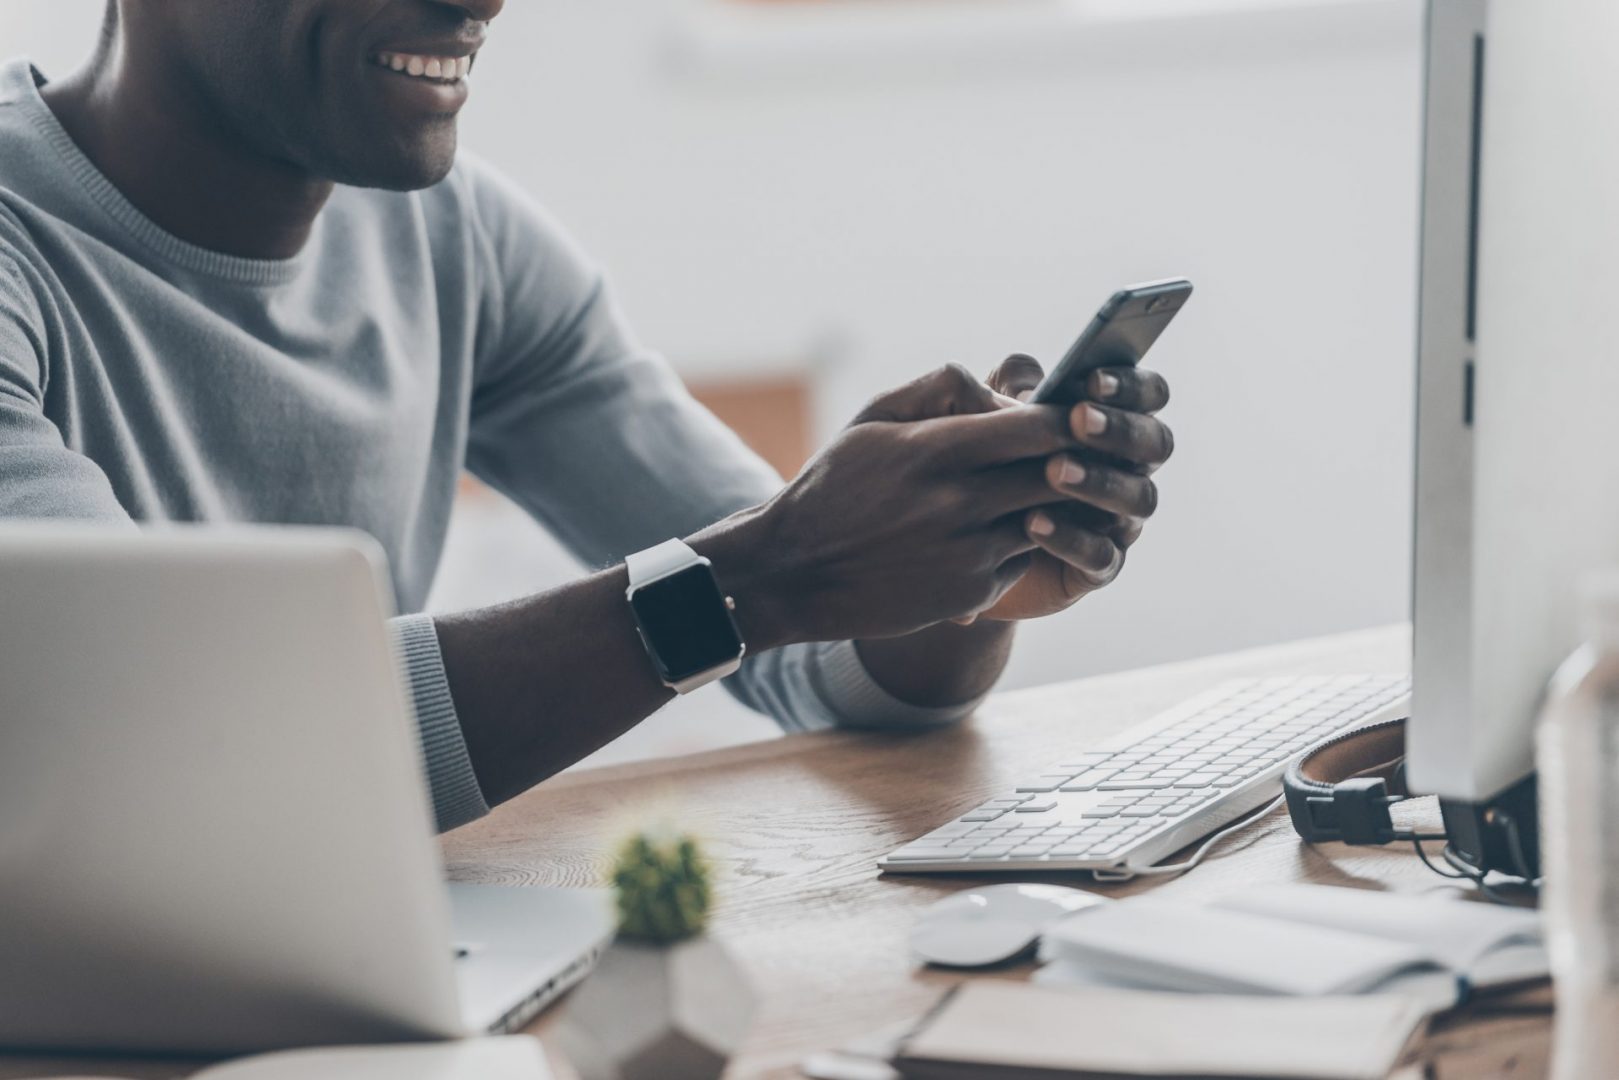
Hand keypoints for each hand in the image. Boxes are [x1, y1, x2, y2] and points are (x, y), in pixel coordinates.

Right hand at [699, 364, 1078, 645]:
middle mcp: (961, 504)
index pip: (1042, 428)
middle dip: (1072, 460)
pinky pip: (1024, 558)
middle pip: (1060, 475)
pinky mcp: (973, 592)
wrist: (795, 573)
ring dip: (1049, 502)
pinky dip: (1019, 542)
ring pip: (1050, 518)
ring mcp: (971, 553)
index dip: (1067, 419)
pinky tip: (990, 532)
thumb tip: (1003, 389)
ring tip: (1033, 488)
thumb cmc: (835, 486)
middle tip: (1071, 451)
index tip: (1067, 415)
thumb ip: (942, 388)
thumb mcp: (874, 417)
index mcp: (938, 450)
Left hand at [970, 353, 1172, 621]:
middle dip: (1121, 430)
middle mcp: (1129, 468)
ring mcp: (1120, 519)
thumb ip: (1010, 386)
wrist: (959, 539)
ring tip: (1054, 471)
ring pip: (1139, 498)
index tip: (1092, 379)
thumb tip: (1029, 385)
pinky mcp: (1098, 566)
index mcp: (1115, 421)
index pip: (1149, 394)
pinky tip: (1034, 522)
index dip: (1131, 385)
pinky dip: (1072, 538)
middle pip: (1156, 444)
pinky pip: (1102, 555)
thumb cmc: (984, 458)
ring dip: (1100, 481)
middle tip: (1079, 420)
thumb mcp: (988, 412)